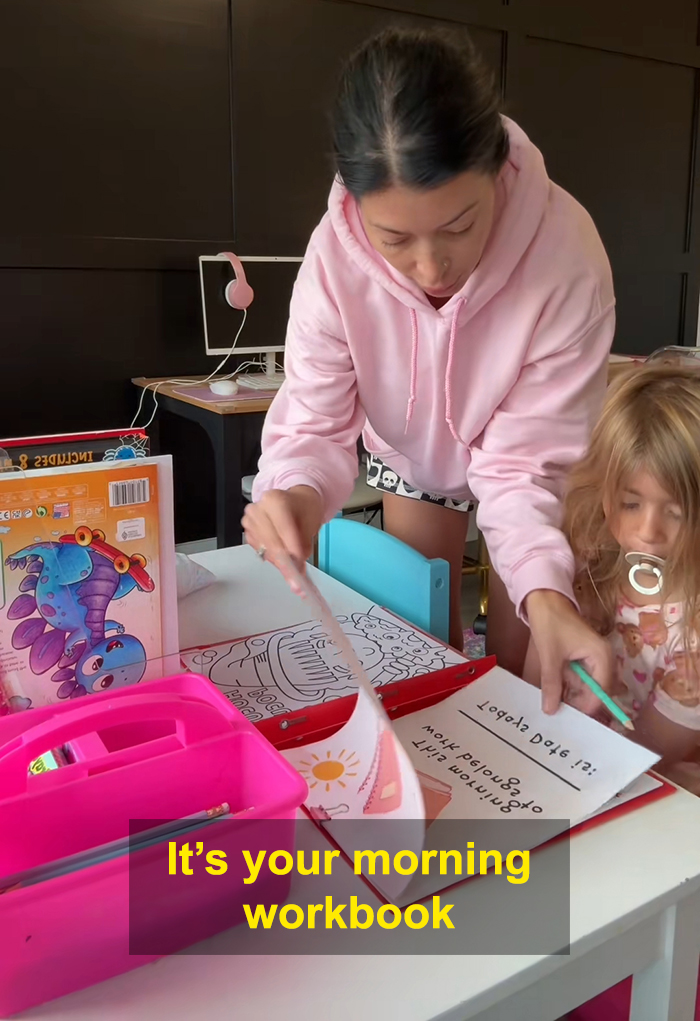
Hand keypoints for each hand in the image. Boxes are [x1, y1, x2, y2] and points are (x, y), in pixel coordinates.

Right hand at [242, 486, 323, 574]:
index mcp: (275, 499)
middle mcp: (259, 508)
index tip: (299, 565)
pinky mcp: (248, 532)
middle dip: (285, 561)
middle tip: (296, 575)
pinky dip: (272, 558)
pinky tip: (281, 557)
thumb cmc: (302, 509)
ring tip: (292, 568)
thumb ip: (304, 544)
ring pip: (264, 548)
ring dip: (279, 562)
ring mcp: (250, 520)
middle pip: (271, 541)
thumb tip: (297, 565)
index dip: (291, 549)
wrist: (295, 502)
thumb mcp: (311, 523)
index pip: (283, 527)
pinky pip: (259, 551)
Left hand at [524, 589, 613, 715]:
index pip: (600, 692)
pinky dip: (569, 686)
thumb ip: (552, 684)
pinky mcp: (585, 659)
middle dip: (578, 703)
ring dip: (572, 695)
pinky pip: (580, 679)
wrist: (545, 599)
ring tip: (553, 703)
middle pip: (596, 692)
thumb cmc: (550, 622)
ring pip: (586, 687)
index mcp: (601, 657)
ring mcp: (595, 659)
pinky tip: (554, 692)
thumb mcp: (550, 655)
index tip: (568, 719)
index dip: (586, 708)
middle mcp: (603, 660)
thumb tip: (551, 711)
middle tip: (558, 713)